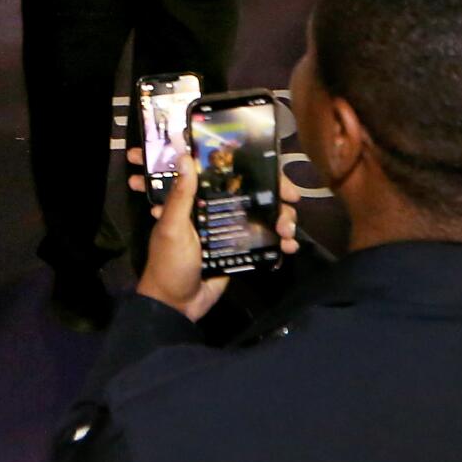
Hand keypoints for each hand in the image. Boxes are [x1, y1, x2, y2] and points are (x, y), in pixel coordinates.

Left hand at [127, 148, 301, 322]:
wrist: (176, 305)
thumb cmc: (169, 262)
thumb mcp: (172, 227)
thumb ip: (180, 196)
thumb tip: (184, 156)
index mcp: (199, 200)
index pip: (231, 176)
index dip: (256, 171)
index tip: (279, 175)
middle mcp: (217, 210)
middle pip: (255, 195)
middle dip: (278, 198)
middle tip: (291, 204)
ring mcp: (231, 231)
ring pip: (264, 217)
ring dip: (283, 220)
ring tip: (288, 232)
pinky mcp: (240, 251)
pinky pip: (265, 242)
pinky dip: (280, 242)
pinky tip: (289, 246)